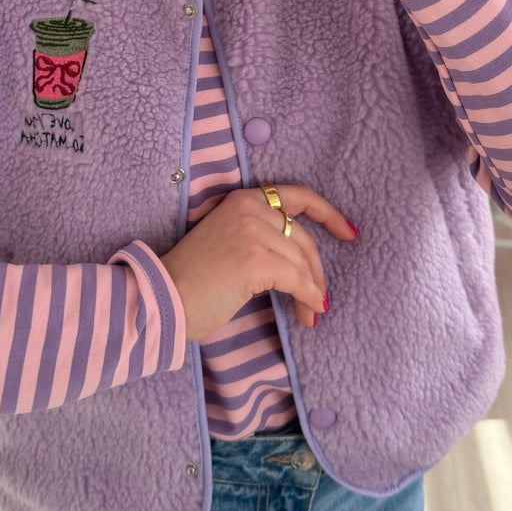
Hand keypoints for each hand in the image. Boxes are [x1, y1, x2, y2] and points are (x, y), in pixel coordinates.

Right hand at [158, 184, 357, 342]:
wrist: (163, 297)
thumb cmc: (192, 279)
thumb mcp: (228, 242)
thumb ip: (261, 238)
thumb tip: (303, 264)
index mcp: (243, 199)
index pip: (298, 196)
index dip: (328, 213)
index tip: (348, 231)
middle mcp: (249, 208)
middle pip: (303, 237)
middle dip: (317, 270)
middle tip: (321, 298)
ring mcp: (253, 232)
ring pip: (301, 262)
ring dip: (312, 291)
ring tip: (309, 314)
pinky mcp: (256, 259)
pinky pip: (297, 280)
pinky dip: (308, 297)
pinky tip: (309, 312)